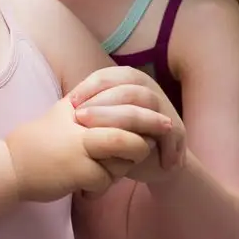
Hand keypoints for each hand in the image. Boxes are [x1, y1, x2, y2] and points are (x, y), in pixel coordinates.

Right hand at [6, 96, 169, 202]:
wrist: (11, 167)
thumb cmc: (38, 144)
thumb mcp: (63, 115)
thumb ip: (89, 107)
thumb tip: (121, 102)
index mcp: (81, 110)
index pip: (122, 108)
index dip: (144, 116)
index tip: (162, 119)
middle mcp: (82, 126)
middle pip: (128, 134)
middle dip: (146, 142)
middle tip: (160, 140)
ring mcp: (80, 148)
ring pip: (121, 162)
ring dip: (117, 172)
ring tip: (96, 174)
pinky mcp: (77, 171)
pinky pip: (105, 182)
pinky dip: (99, 189)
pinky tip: (83, 189)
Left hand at [68, 67, 186, 179]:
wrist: (152, 163)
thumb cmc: (120, 137)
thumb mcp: (102, 122)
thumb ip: (90, 110)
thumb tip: (62, 107)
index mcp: (129, 80)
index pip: (107, 76)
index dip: (88, 87)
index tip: (69, 103)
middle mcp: (148, 89)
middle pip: (125, 87)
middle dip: (101, 102)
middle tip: (79, 118)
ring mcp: (164, 107)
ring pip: (144, 104)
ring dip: (119, 117)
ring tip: (98, 133)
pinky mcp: (175, 128)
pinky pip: (162, 128)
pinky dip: (145, 137)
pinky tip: (126, 149)